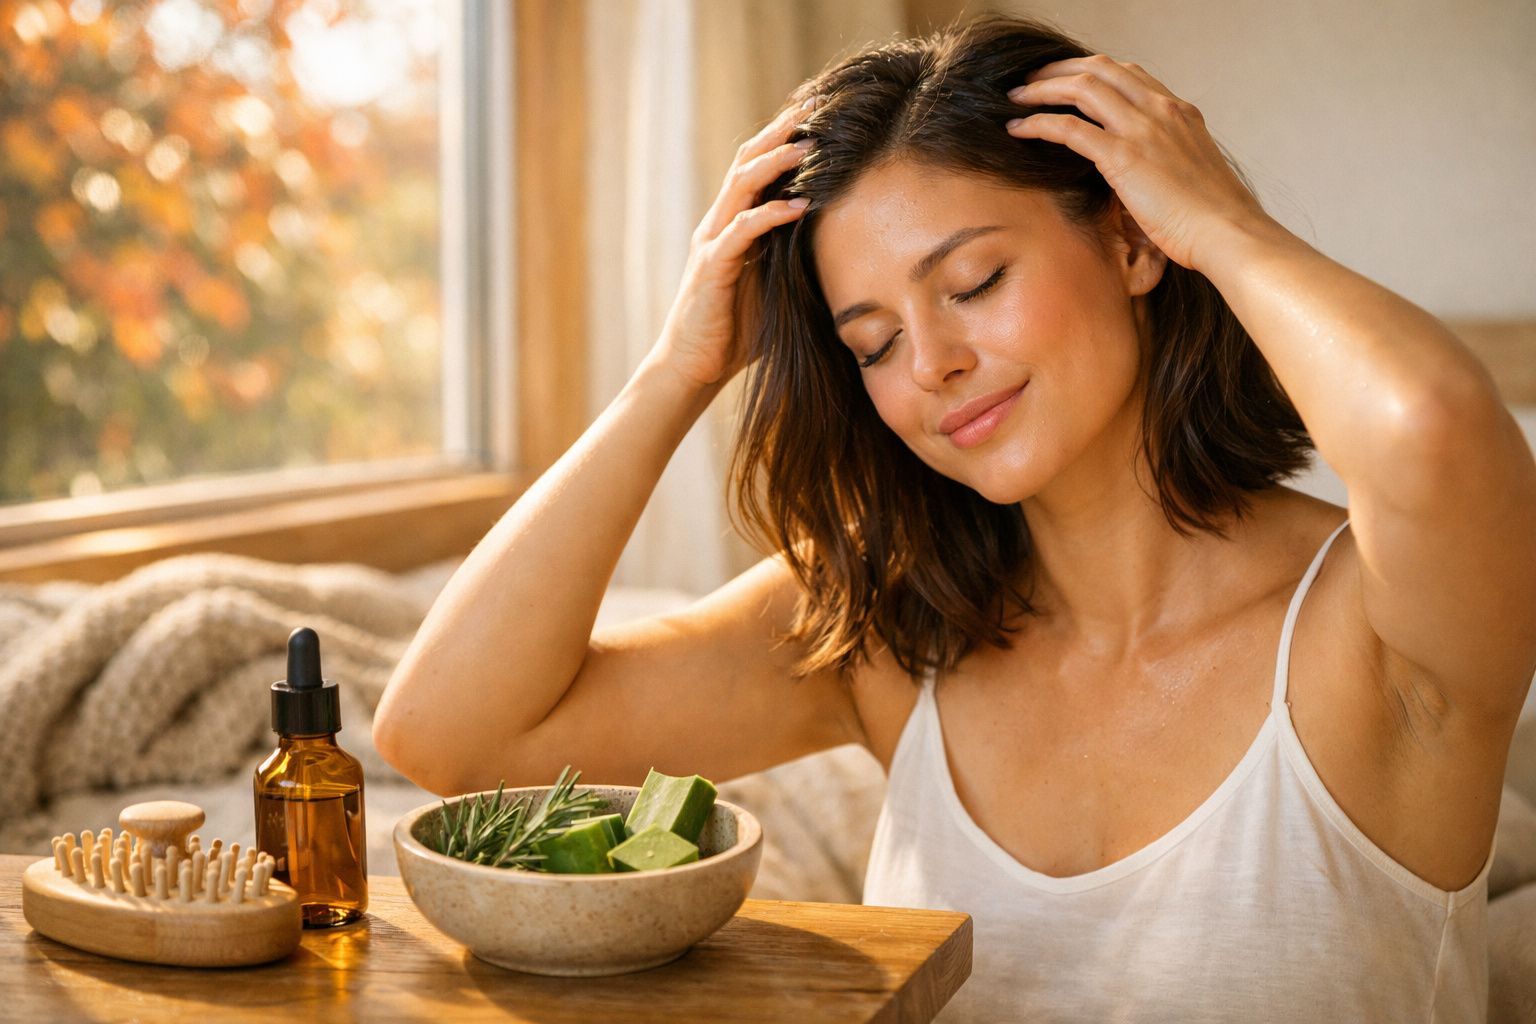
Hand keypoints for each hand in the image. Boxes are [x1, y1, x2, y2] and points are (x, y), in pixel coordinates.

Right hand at [651, 98, 814, 389]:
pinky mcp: (711, 268)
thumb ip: (800, 263)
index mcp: (734, 225)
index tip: (819, 116)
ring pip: (741, 186)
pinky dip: (770, 215)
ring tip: (809, 144)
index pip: (758, 168)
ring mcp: (712, 243)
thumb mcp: (779, 288)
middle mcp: (719, 224)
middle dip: (779, 133)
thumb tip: (849, 253)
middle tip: (814, 107)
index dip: (784, 139)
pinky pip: (741, 232)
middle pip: (747, 162)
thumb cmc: (738, 333)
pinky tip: (799, 206)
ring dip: (775, 162)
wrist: (695, 368)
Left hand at [1004, 55, 1273, 271]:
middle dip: (1059, 69)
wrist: (1228, 232)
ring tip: (1016, 97)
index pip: (1128, 73)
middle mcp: (1161, 110)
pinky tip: (1018, 128)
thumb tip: (1146, 174)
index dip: (1091, 71)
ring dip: (1042, 88)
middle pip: (1099, 69)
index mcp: (1179, 112)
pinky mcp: (1123, 157)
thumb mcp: (1193, 174)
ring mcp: (1142, 129)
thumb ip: (1168, 160)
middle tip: (1032, 79)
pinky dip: (1038, 123)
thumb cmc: (1214, 219)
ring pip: (1081, 88)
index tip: (1067, 80)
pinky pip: (1069, 128)